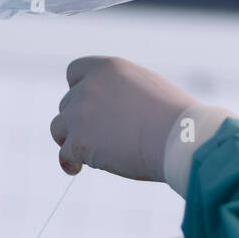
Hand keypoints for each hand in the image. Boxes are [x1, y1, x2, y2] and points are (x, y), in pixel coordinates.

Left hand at [50, 56, 195, 179]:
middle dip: (77, 119)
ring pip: (58, 128)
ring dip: (68, 139)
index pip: (75, 71)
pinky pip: (64, 154)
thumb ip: (123, 91)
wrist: (180, 138)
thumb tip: (112, 109)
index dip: (78, 88)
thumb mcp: (148, 88)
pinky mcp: (79, 141)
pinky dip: (69, 162)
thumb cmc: (176, 118)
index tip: (85, 104)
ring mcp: (80, 114)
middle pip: (67, 103)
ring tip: (83, 154)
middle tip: (96, 137)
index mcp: (108, 68)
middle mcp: (89, 87)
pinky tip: (76, 169)